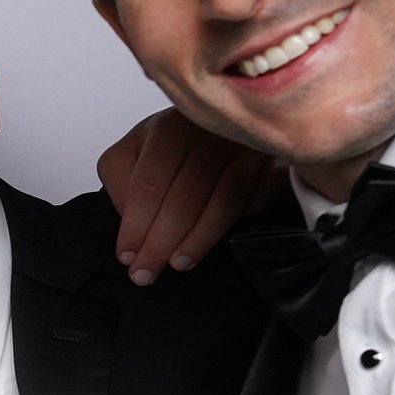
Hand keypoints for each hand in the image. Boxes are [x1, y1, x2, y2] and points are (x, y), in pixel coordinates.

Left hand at [96, 108, 281, 283]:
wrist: (221, 120)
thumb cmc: (173, 141)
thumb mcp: (133, 151)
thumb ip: (120, 181)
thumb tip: (129, 219)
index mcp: (168, 129)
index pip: (148, 186)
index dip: (136, 227)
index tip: (127, 256)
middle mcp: (209, 133)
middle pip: (184, 199)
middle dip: (160, 244)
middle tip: (146, 273)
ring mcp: (246, 145)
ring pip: (224, 201)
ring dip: (198, 240)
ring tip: (178, 263)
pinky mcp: (274, 159)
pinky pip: (261, 195)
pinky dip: (242, 219)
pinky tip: (221, 241)